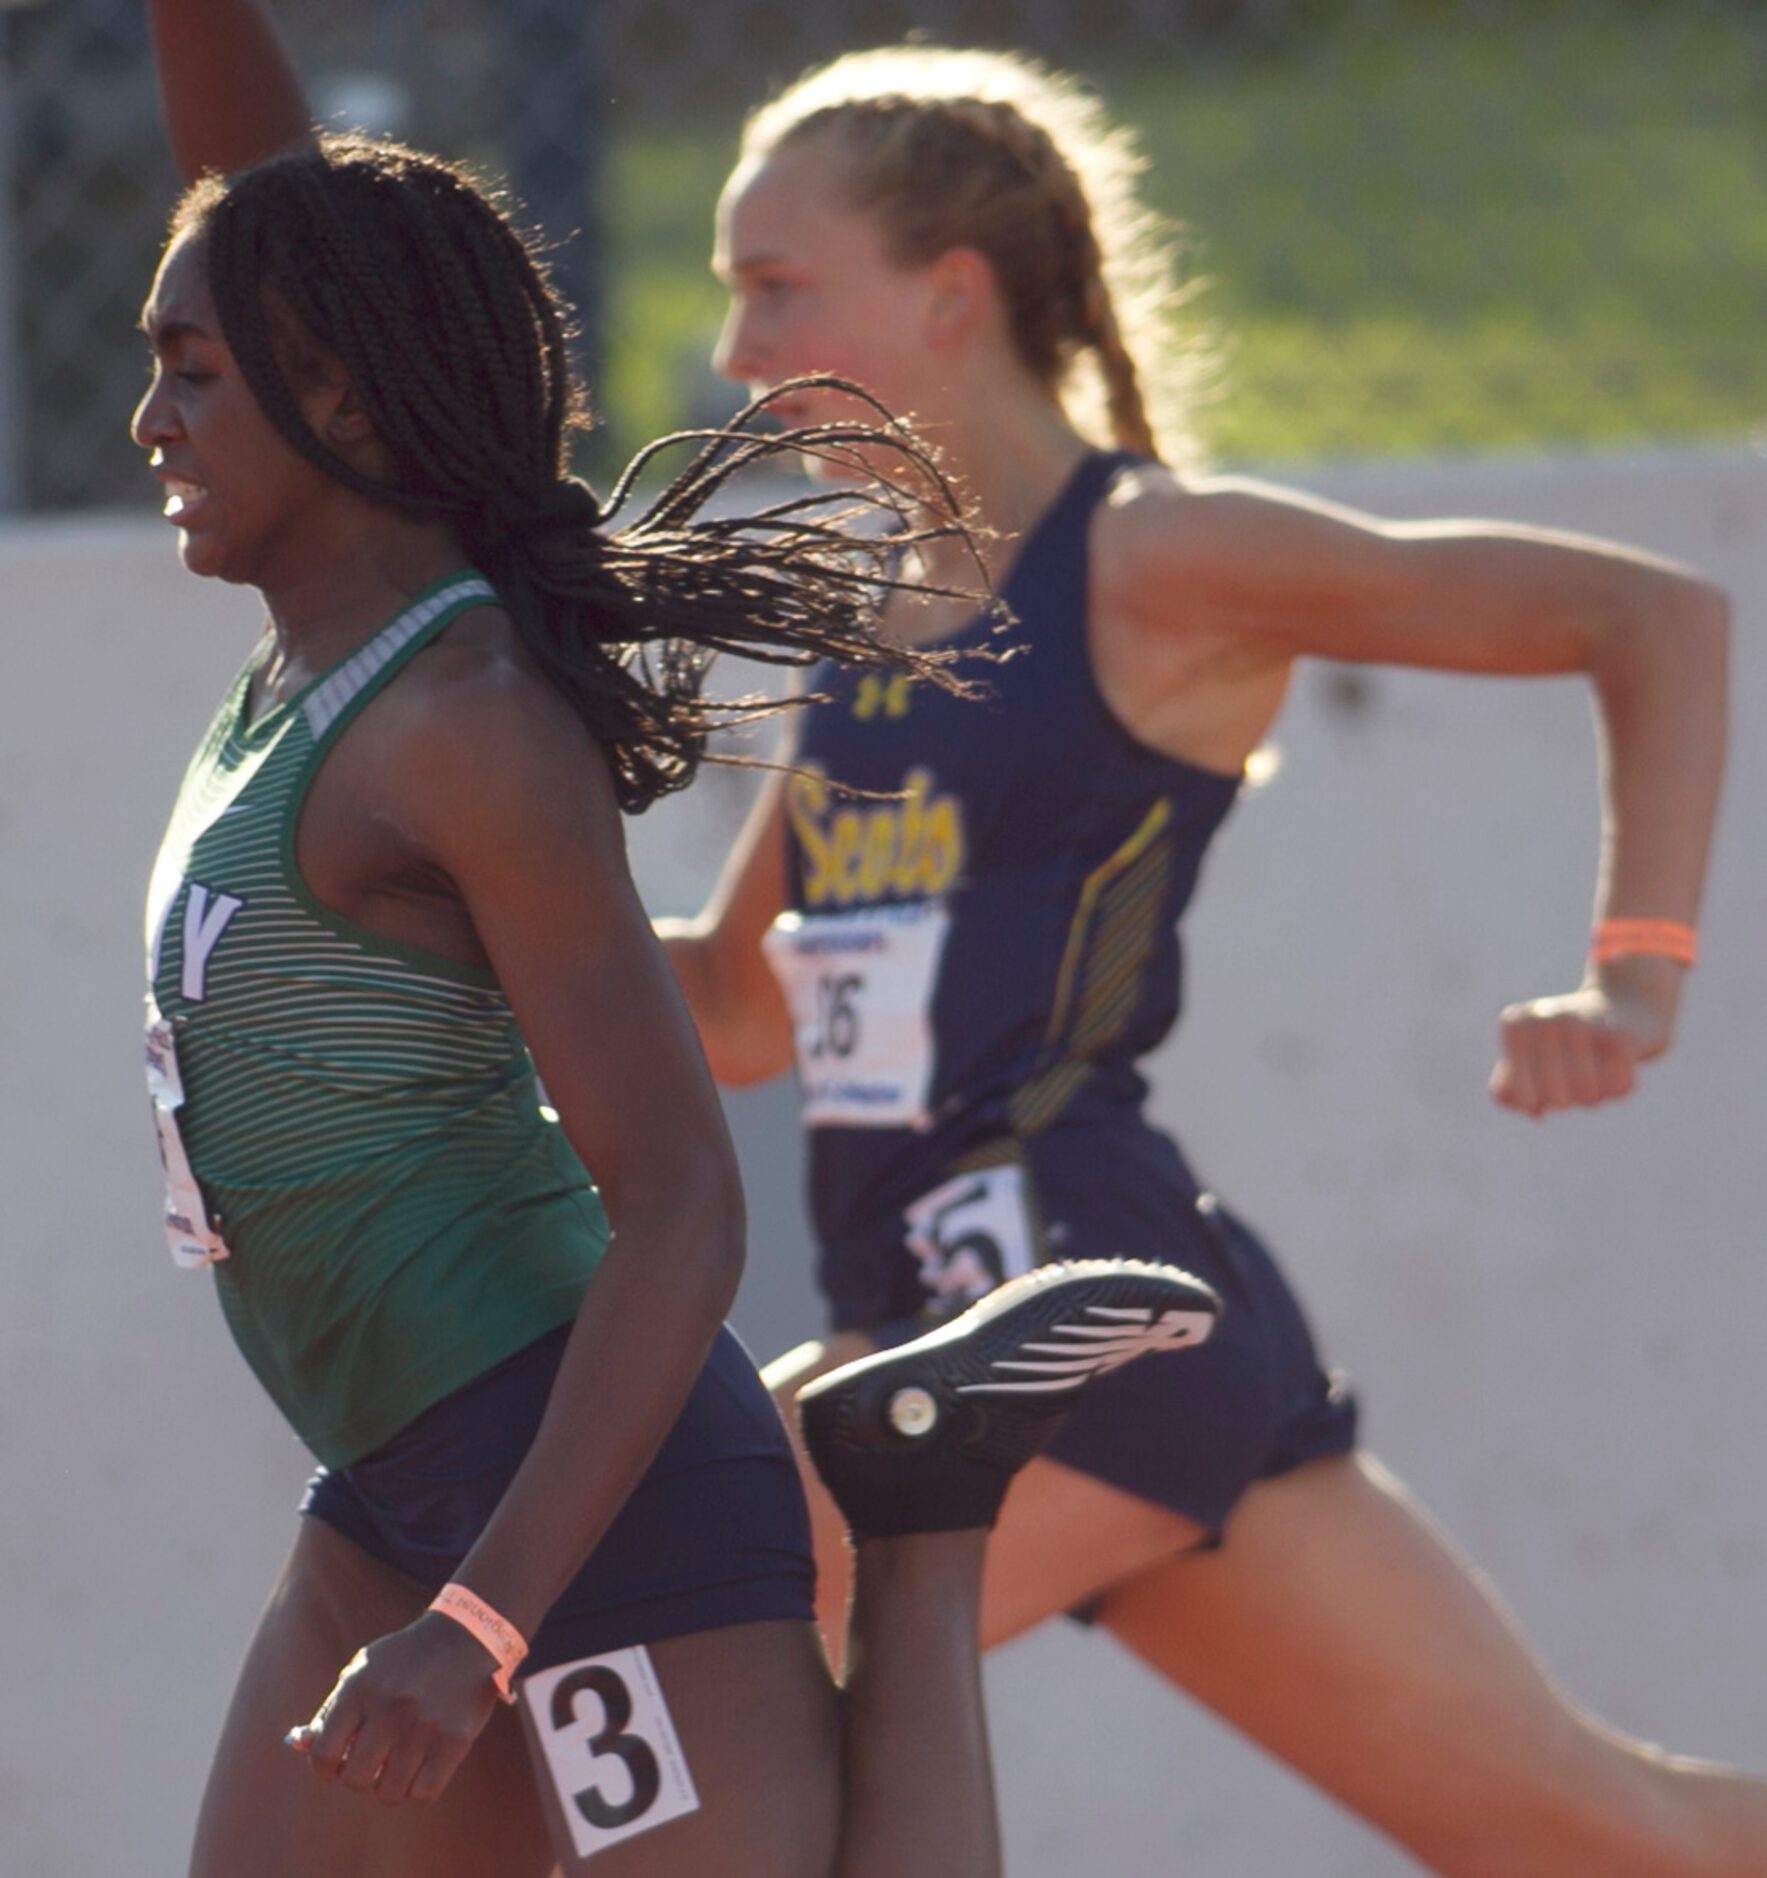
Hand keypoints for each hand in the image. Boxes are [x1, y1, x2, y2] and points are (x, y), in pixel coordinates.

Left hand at [285, 1612, 503, 1804]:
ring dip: (390, 1783)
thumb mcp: (363, 1671)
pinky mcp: (455, 1741)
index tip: (337, 1763)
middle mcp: (391, 1708)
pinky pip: (423, 1793)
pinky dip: (419, 1788)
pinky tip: (422, 1765)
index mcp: (360, 1688)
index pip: (323, 1753)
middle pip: (356, 1778)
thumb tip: (299, 1746)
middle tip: (372, 1761)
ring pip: (389, 1791)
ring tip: (400, 1761)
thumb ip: (331, 1710)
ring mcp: (425, 1726)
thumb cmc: (404, 1660)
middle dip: (360, 1776)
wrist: (465, 1637)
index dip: (326, 1767)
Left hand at [1489, 963, 1680, 1117]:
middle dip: (1568, 1100)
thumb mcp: (1528, 1062)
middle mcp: (1545, 1018)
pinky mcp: (1619, 1035)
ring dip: (1595, 1094)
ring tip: (1596, 1066)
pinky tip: (1619, 1061)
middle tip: (1575, 1073)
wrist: (1624, 1004)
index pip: (1520, 1095)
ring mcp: (1582, 1022)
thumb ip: (1510, 1092)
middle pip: (1556, 1100)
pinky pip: (1618, 1087)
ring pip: (1586, 1096)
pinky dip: (1621, 1084)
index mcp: (1516, 1025)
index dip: (1536, 1101)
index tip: (1544, 1081)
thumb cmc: (1566, 1044)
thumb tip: (1534, 1111)